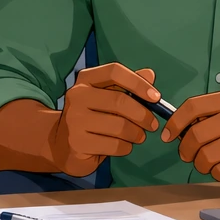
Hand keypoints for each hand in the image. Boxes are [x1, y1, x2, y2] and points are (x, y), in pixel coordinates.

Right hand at [47, 63, 161, 177]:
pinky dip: (126, 148)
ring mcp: (75, 119)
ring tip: (139, 136)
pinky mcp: (77, 142)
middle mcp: (77, 95)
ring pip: (120, 126)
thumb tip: (149, 74)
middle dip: (143, 115)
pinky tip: (124, 146)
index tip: (156, 97)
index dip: (138, 83)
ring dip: (137, 134)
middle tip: (152, 125)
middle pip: (120, 101)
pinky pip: (114, 145)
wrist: (64, 145)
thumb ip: (128, 86)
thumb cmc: (92, 118)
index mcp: (86, 79)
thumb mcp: (108, 98)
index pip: (114, 72)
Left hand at [161, 90, 219, 183]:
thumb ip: (213, 116)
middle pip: (196, 134)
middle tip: (189, 155)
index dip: (175, 122)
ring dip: (202, 165)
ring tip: (211, 163)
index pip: (193, 106)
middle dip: (186, 150)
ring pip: (206, 156)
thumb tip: (179, 128)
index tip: (168, 135)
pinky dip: (218, 175)